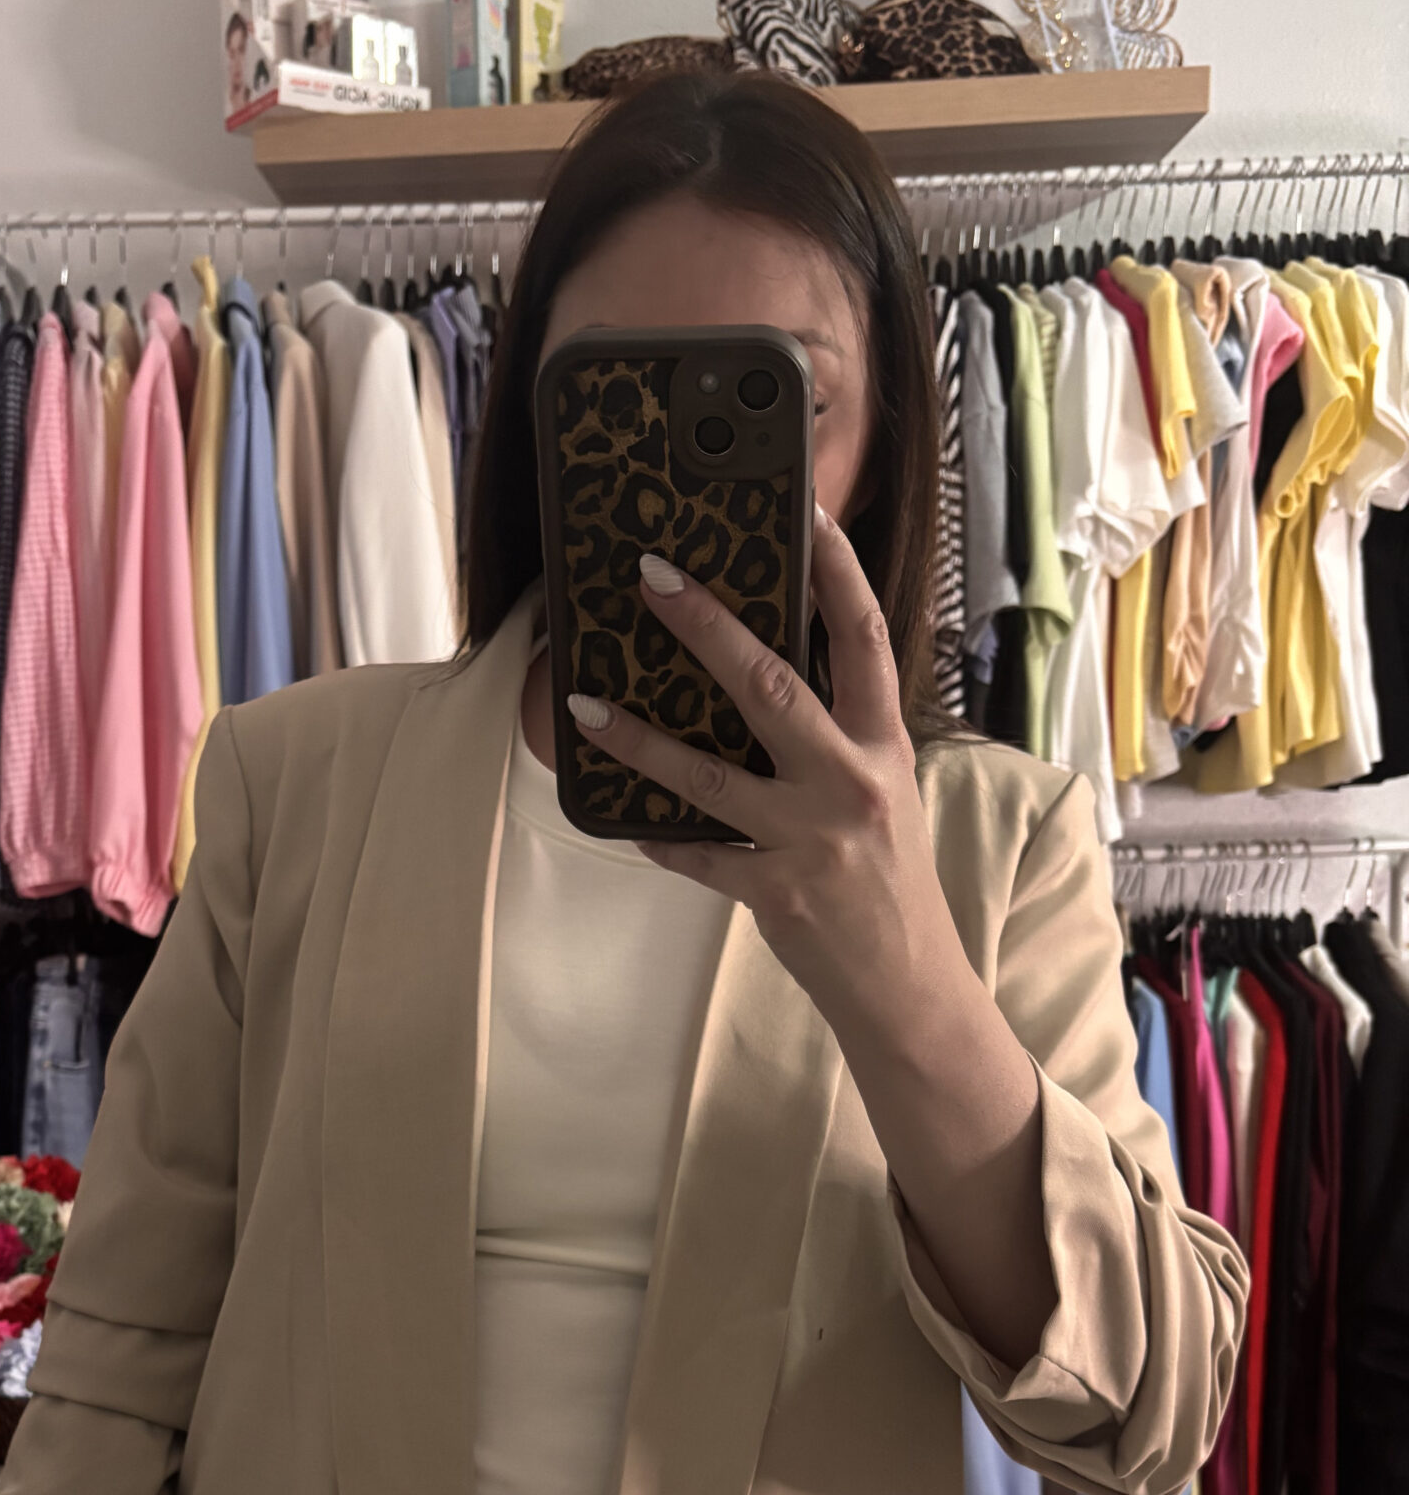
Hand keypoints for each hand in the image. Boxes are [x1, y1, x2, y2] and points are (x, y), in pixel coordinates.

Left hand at [565, 509, 968, 1052]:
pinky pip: (699, 857)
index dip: (837, 570)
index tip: (805, 511)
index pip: (866, 638)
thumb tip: (764, 674)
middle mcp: (852, 782)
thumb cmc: (888, 880)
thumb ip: (838, 735)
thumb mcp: (882, 791)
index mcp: (883, 745)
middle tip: (654, 577)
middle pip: (773, 686)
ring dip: (641, 738)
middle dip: (708, 628)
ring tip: (584, 706)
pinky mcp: (777, 892)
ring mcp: (812, 839)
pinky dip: (661, 838)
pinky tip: (626, 823)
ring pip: (711, 776)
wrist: (909, 983)